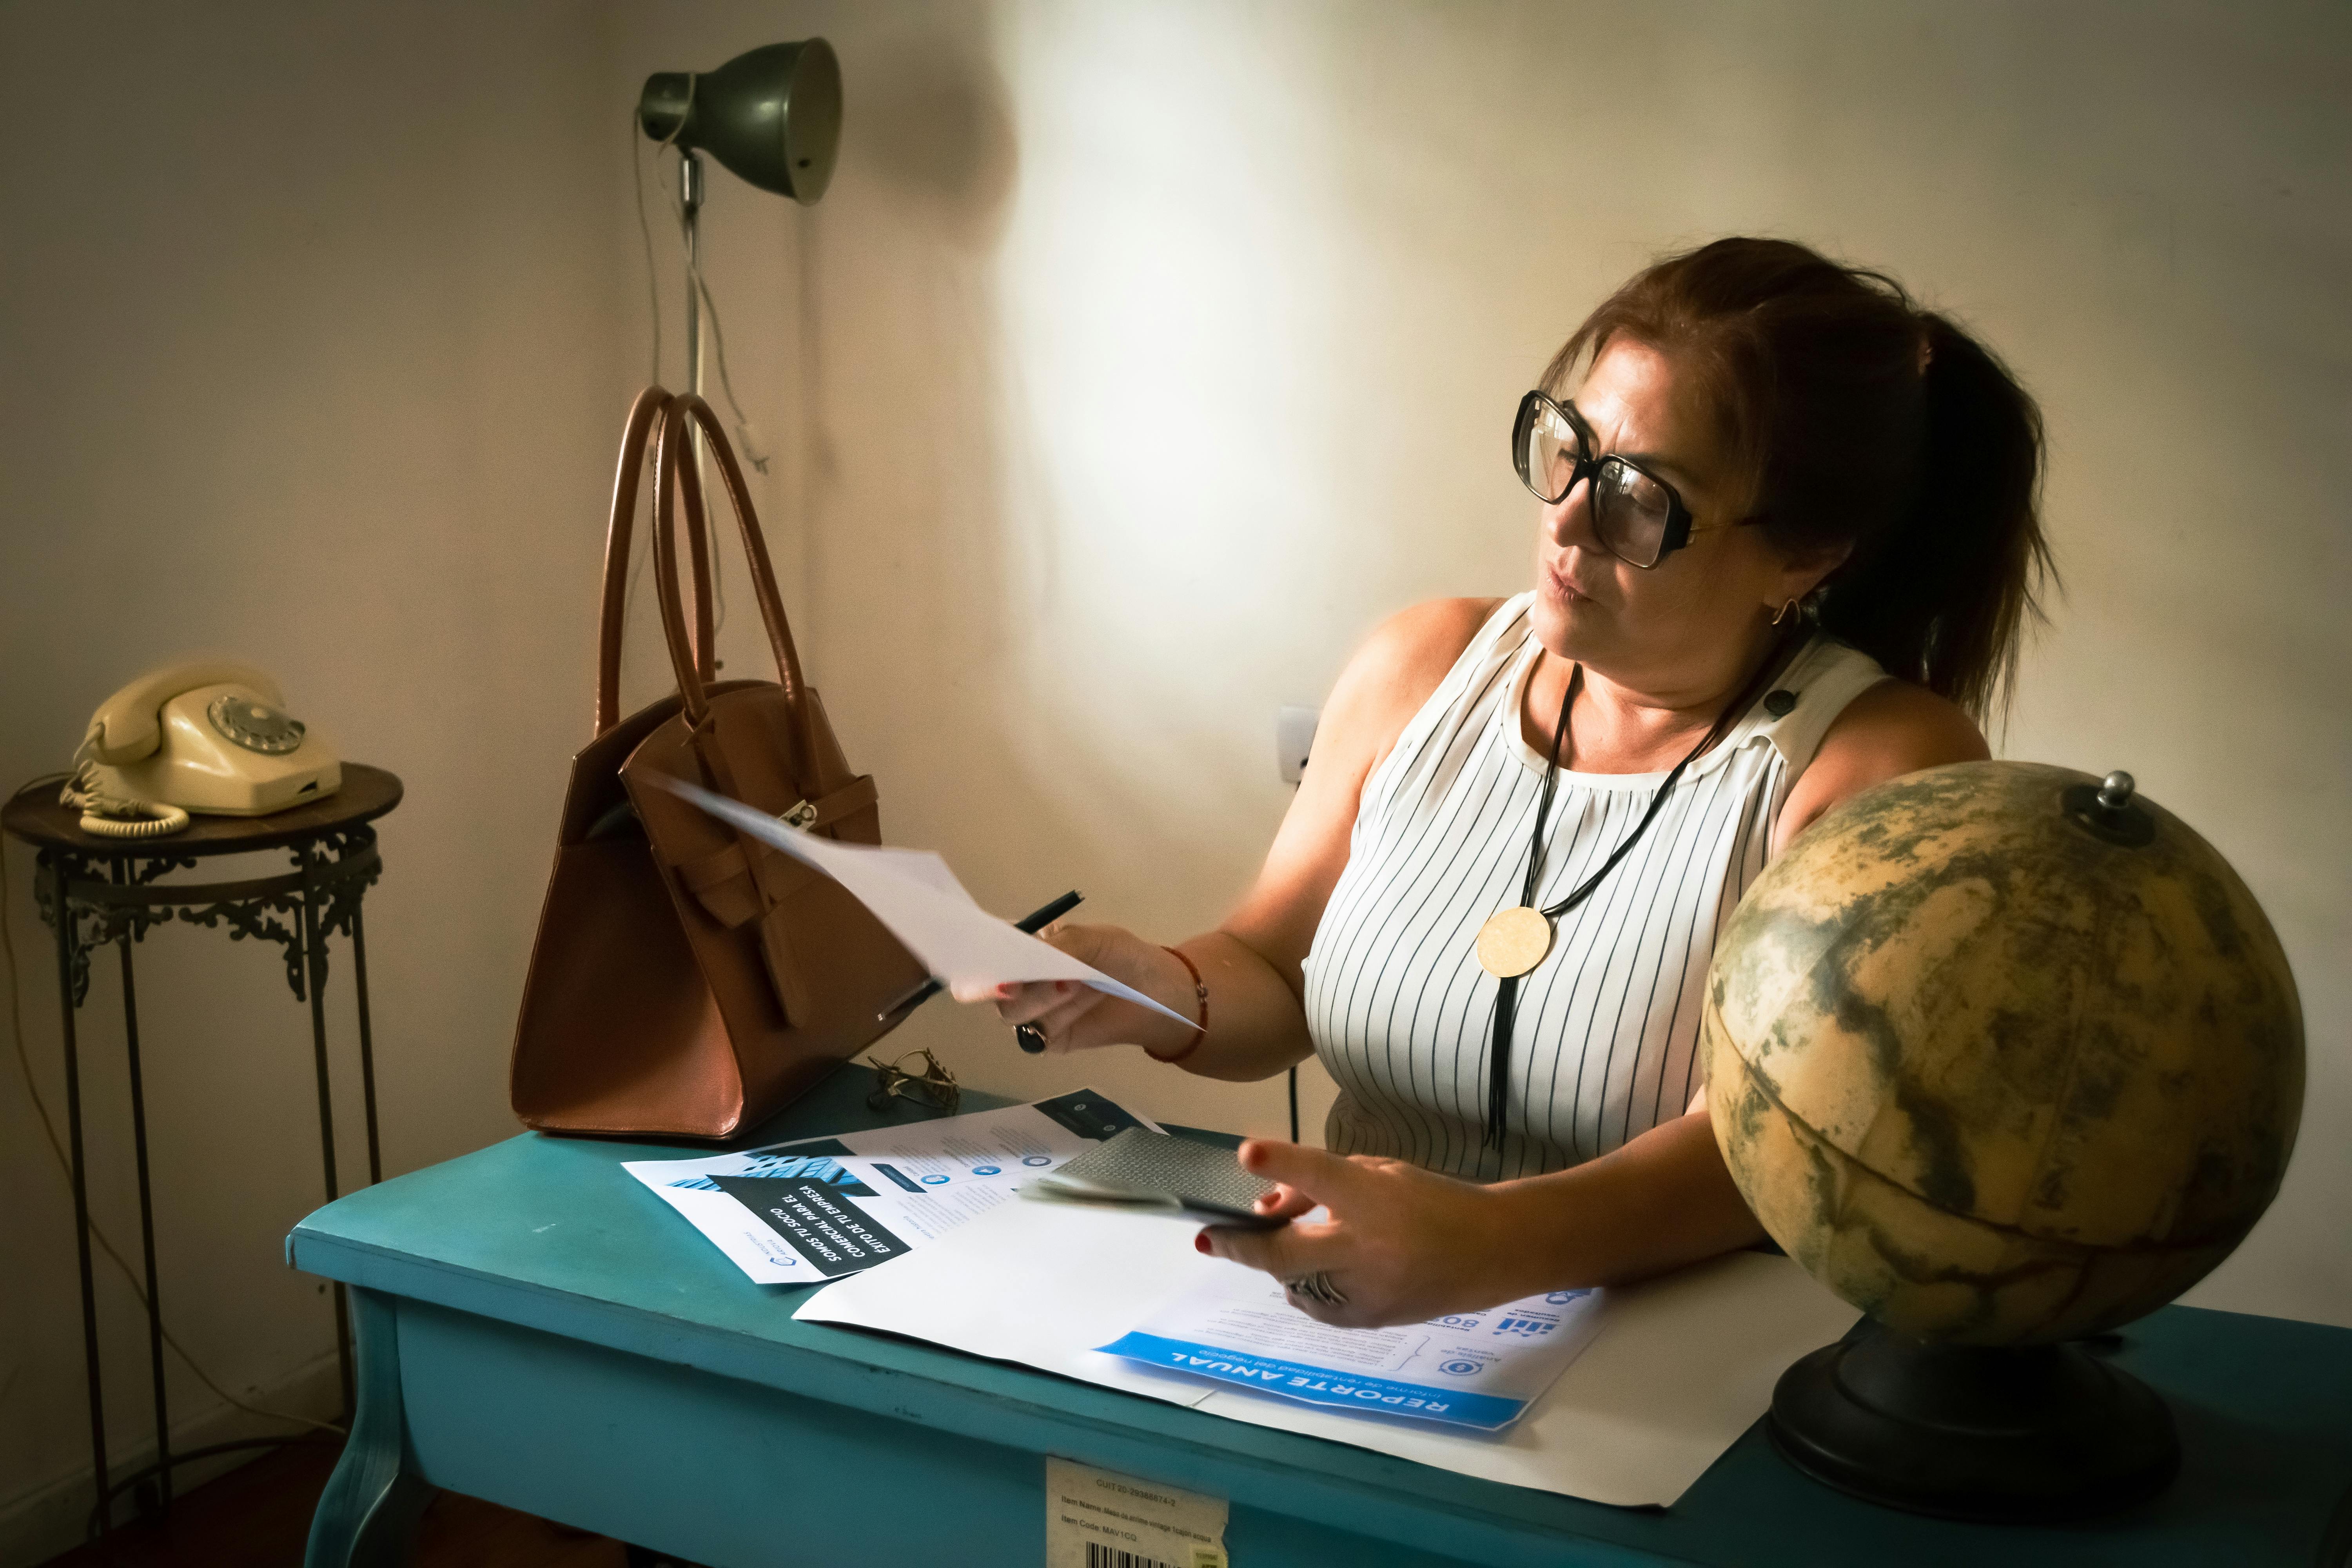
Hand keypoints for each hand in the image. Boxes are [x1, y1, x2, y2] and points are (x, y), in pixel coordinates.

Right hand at [947, 923, 1197, 1057]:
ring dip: (1045, 998)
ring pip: (1013, 1014)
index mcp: (1025, 951)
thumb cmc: (1122, 956)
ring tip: (1081, 984)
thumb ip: (1054, 948)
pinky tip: (1084, 1003)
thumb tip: (1016, 968)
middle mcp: (1022, 982)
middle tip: (1058, 974)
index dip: (981, 958)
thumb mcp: (1090, 939)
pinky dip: (1059, 1017)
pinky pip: (1037, 1034)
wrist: (1157, 991)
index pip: (987, 955)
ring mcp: (1033, 1012)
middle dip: (1021, 982)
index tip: (993, 959)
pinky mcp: (1049, 1039)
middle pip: (991, 990)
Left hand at [1198, 1140, 1514, 1327]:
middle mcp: (1367, 1249)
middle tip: (1210, 1238)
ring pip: (1294, 1284)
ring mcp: (1367, 1292)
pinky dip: (1303, 1288)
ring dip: (1276, 1265)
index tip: (1245, 1154)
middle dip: (1242, 1245)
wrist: (1493, 1251)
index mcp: (1374, 1200)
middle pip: (1287, 1252)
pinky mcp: (1372, 1319)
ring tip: (1271, 1246)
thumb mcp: (1379, 1173)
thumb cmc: (1432, 1200)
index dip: (1282, 1163)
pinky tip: (1306, 1275)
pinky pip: (1318, 1307)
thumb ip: (1321, 1182)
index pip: (1322, 1176)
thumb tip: (1267, 1201)